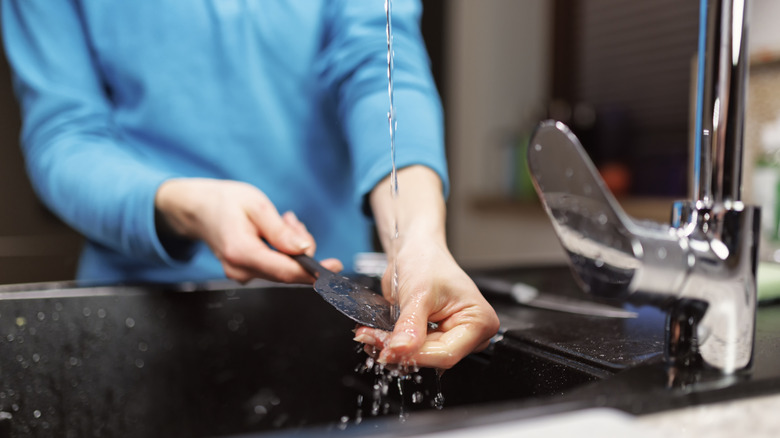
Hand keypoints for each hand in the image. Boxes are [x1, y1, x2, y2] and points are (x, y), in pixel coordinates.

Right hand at [155, 178, 341, 282]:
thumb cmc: (224, 202)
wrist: (197, 208)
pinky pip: (274, 266)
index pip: (285, 271)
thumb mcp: (256, 205)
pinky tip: (274, 231)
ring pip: (283, 268)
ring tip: (281, 221)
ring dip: (291, 246)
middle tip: (291, 221)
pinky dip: (282, 250)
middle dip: (301, 248)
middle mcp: (240, 270)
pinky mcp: (245, 272)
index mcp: (241, 252)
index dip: (314, 272)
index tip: (335, 267)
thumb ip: (280, 231)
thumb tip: (304, 250)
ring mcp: (241, 274)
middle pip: (288, 270)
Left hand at [353, 238, 499, 368]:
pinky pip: (414, 351)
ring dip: (393, 350)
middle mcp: (470, 333)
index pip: (447, 353)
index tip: (387, 350)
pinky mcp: (435, 339)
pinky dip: (394, 346)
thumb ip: (410, 325)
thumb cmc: (427, 261)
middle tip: (372, 339)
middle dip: (401, 351)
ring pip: (421, 357)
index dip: (415, 355)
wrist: (414, 251)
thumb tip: (400, 350)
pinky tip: (377, 336)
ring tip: (370, 336)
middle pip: (433, 357)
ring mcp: (452, 337)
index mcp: (479, 321)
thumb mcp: (418, 293)